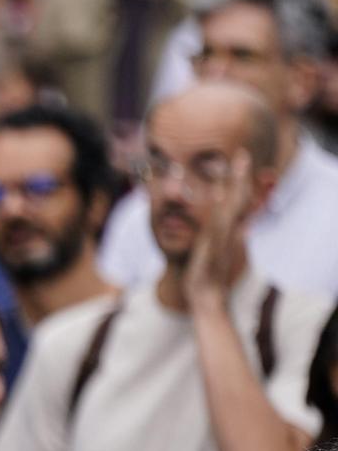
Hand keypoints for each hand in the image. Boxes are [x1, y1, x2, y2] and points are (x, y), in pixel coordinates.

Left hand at [182, 150, 252, 306]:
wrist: (208, 295)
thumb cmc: (208, 276)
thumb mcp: (213, 254)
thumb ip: (219, 240)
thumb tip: (229, 231)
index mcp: (229, 231)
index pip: (239, 204)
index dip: (240, 186)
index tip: (241, 167)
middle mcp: (231, 231)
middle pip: (240, 199)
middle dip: (241, 178)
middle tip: (242, 156)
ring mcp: (225, 235)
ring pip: (232, 205)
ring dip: (233, 183)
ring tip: (234, 162)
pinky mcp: (216, 242)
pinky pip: (219, 220)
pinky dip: (221, 205)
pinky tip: (219, 190)